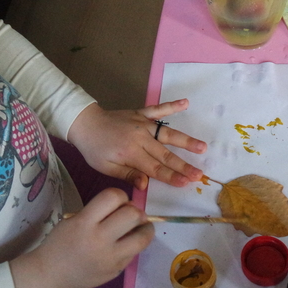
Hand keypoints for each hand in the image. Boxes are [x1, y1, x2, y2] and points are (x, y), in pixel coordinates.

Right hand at [10, 188, 153, 287]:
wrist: (51, 275)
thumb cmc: (61, 243)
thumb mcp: (73, 220)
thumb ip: (98, 212)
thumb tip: (128, 207)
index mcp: (84, 222)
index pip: (113, 196)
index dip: (120, 195)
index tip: (119, 202)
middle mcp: (99, 239)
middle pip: (133, 214)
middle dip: (135, 211)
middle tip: (131, 216)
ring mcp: (110, 258)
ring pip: (142, 238)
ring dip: (145, 229)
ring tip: (140, 228)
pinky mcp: (116, 271)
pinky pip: (134, 254)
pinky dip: (134, 246)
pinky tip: (126, 244)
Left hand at [67, 99, 205, 189]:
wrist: (85, 123)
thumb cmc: (95, 150)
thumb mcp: (106, 168)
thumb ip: (128, 174)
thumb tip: (146, 184)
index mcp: (131, 153)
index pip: (155, 168)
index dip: (172, 176)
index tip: (187, 182)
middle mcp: (141, 138)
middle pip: (166, 154)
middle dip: (184, 165)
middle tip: (200, 174)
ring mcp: (143, 123)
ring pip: (168, 133)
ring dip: (186, 140)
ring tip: (203, 146)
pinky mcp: (141, 113)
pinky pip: (158, 109)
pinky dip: (172, 106)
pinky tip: (185, 102)